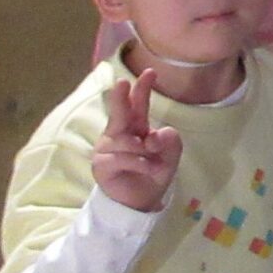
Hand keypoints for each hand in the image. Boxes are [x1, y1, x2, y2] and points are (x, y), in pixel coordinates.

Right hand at [92, 70, 182, 211]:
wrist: (141, 200)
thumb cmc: (154, 171)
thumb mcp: (171, 154)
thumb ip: (170, 141)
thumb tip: (155, 135)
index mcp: (136, 126)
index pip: (138, 104)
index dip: (142, 88)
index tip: (150, 71)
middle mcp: (119, 132)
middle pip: (119, 113)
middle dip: (120, 98)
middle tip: (121, 82)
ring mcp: (107, 147)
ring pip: (127, 140)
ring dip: (145, 151)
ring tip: (152, 162)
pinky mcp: (101, 163)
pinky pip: (122, 157)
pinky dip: (138, 162)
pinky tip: (145, 168)